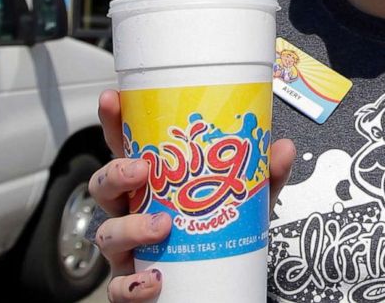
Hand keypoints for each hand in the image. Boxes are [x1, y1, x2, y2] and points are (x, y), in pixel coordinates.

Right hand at [92, 89, 296, 301]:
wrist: (222, 286)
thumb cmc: (218, 235)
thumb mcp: (244, 202)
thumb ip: (262, 176)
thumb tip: (281, 148)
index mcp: (152, 184)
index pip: (125, 149)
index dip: (114, 124)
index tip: (113, 100)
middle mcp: (132, 213)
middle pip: (103, 187)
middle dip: (115, 173)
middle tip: (142, 169)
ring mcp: (128, 250)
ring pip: (106, 235)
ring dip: (130, 227)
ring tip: (161, 226)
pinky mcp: (131, 286)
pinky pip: (119, 288)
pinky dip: (132, 285)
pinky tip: (154, 279)